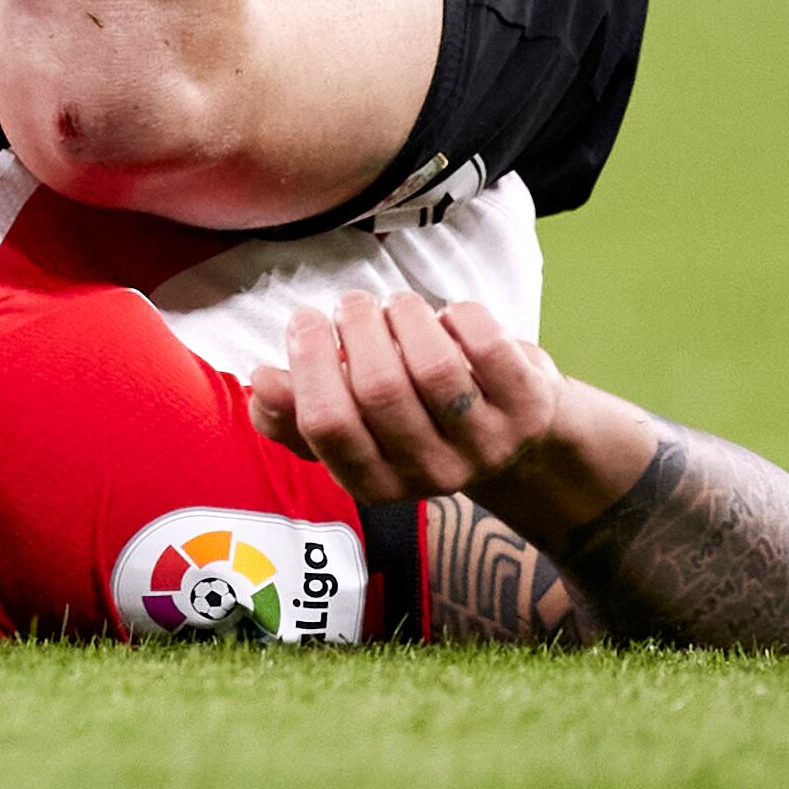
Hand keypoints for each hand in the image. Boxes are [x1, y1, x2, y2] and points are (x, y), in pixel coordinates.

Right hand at [248, 289, 564, 503]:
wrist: (519, 441)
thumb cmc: (415, 421)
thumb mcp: (355, 429)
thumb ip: (297, 414)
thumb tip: (261, 383)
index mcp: (375, 483)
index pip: (328, 426)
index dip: (309, 363)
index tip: (304, 321)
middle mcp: (430, 475)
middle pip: (379, 390)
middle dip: (355, 329)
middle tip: (349, 305)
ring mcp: (485, 446)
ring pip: (433, 368)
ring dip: (404, 317)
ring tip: (395, 304)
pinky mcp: (527, 411)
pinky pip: (489, 348)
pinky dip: (459, 317)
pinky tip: (446, 315)